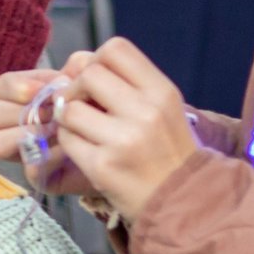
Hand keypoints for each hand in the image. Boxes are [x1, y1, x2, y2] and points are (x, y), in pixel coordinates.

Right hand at [0, 62, 95, 193]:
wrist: (130, 148)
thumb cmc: (107, 111)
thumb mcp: (94, 82)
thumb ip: (80, 69)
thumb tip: (68, 72)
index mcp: (26, 96)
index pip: (1, 86)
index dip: (16, 87)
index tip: (41, 90)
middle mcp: (18, 122)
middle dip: (18, 112)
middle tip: (49, 115)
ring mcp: (25, 150)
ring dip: (25, 135)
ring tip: (56, 131)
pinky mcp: (40, 176)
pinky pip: (28, 168)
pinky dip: (49, 157)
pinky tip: (71, 152)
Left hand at [49, 37, 199, 218]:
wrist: (185, 204)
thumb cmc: (167, 151)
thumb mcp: (160, 109)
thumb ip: (124, 83)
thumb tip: (73, 63)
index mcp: (161, 92)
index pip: (115, 49)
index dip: (96, 60)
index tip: (96, 81)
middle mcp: (146, 112)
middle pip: (88, 74)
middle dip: (76, 88)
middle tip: (82, 106)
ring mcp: (124, 140)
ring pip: (70, 107)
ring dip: (68, 117)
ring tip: (83, 130)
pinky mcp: (103, 166)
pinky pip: (67, 139)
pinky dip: (69, 142)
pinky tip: (86, 151)